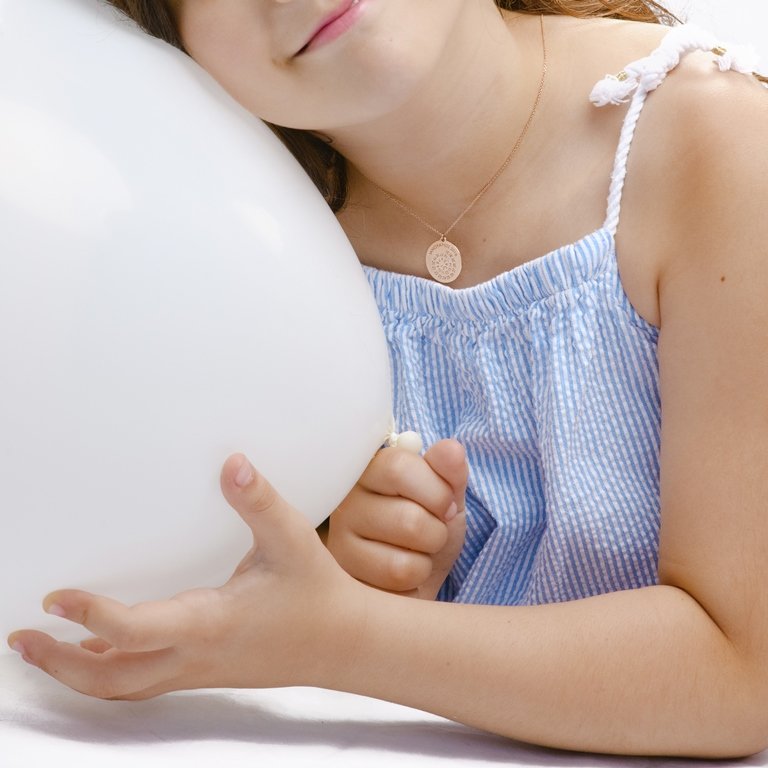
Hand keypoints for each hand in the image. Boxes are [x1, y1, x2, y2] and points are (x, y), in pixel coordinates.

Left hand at [6, 455, 365, 699]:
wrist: (340, 643)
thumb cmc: (314, 592)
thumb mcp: (291, 539)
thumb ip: (258, 500)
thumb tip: (232, 463)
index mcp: (210, 623)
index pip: (133, 631)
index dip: (89, 616)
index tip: (56, 596)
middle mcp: (194, 655)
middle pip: (109, 678)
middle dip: (59, 663)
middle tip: (21, 638)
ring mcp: (196, 670)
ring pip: (121, 688)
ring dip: (76, 673)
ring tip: (42, 649)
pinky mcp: (203, 671)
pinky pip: (142, 682)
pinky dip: (107, 674)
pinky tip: (100, 653)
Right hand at [326, 439, 467, 599]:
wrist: (417, 580)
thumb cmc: (428, 531)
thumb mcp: (447, 497)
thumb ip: (450, 472)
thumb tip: (451, 449)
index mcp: (370, 471)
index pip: (398, 466)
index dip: (436, 490)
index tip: (446, 504)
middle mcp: (346, 502)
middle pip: (407, 518)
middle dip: (436, 532)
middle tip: (431, 533)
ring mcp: (340, 542)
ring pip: (401, 559)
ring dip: (425, 561)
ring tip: (414, 555)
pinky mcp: (346, 578)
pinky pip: (396, 582)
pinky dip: (414, 583)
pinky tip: (401, 579)